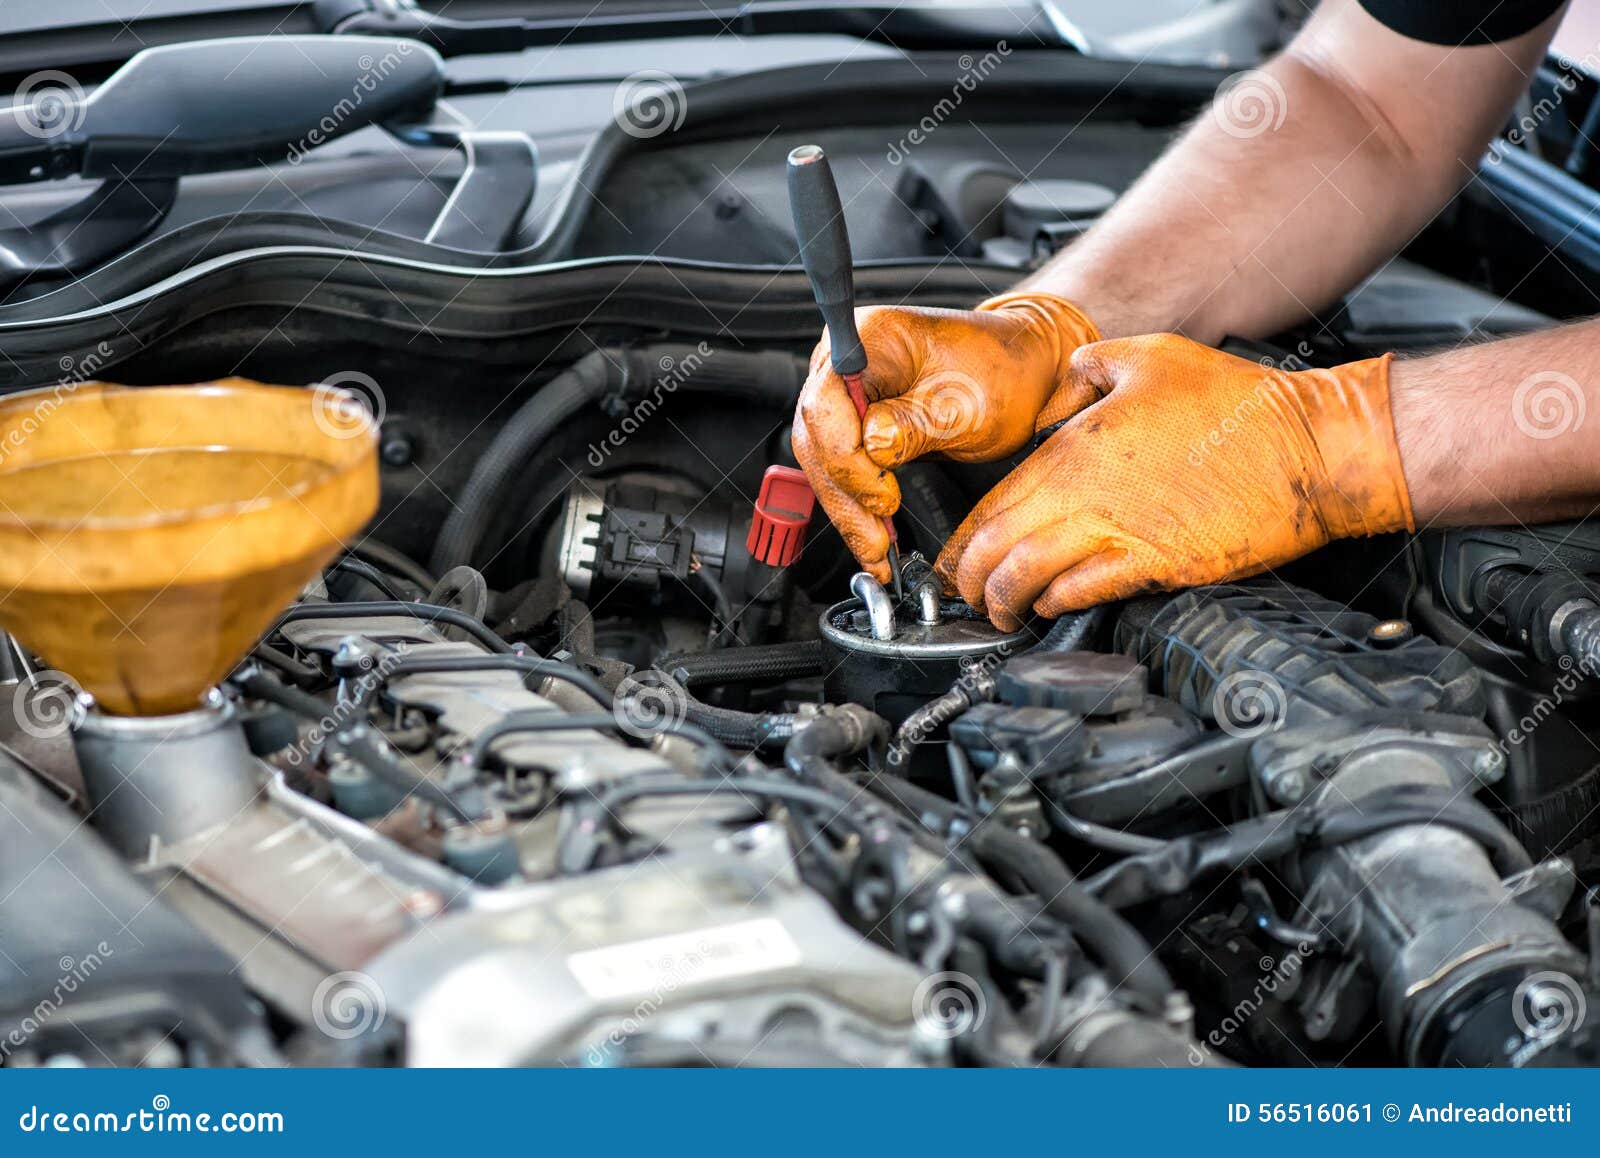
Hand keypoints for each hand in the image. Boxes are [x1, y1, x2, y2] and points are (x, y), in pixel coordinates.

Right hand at [791, 292, 1098, 582]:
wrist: (1021, 372)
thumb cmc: (1001, 372)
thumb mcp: (966, 403)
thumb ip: (914, 424)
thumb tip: (872, 448)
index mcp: (868, 337)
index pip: (827, 404)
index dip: (847, 458)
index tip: (883, 496)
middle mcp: (845, 362)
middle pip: (818, 437)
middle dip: (845, 495)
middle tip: (876, 541)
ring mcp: (846, 393)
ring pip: (823, 462)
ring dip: (848, 510)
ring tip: (876, 551)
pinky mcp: (855, 424)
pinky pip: (842, 469)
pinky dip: (857, 506)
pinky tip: (872, 537)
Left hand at [935, 335, 1414, 628]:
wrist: (1309, 448)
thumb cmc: (1238, 403)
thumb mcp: (1148, 356)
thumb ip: (1086, 370)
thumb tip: (1057, 392)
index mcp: (1077, 446)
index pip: (994, 501)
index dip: (963, 538)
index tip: (953, 557)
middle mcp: (1088, 493)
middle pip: (998, 546)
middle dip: (969, 579)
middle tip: (963, 594)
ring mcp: (1122, 532)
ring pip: (1031, 576)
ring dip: (1004, 600)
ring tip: (998, 612)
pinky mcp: (1159, 563)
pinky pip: (1087, 591)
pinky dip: (1057, 603)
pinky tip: (1049, 606)